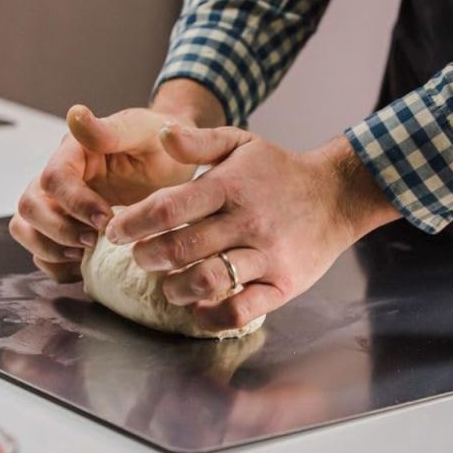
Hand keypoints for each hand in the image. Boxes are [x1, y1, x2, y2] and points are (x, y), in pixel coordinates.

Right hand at [9, 105, 196, 281]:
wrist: (175, 160)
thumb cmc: (159, 143)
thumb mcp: (143, 132)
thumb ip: (109, 130)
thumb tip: (75, 114)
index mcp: (73, 152)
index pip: (53, 179)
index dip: (74, 203)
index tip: (106, 219)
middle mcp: (59, 178)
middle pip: (29, 207)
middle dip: (58, 230)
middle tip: (95, 242)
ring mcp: (58, 204)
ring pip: (26, 229)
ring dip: (49, 249)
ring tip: (84, 257)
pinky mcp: (67, 226)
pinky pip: (42, 251)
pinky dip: (55, 265)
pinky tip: (85, 267)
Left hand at [106, 125, 399, 330]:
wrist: (337, 195)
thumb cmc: (278, 171)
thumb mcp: (241, 143)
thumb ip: (199, 141)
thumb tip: (162, 135)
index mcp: (230, 186)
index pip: (168, 208)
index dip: (133, 223)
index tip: (116, 231)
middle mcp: (247, 221)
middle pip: (180, 248)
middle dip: (146, 256)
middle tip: (140, 256)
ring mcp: (267, 255)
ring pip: (207, 280)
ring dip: (174, 287)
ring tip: (167, 282)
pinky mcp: (283, 285)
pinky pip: (241, 311)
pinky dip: (211, 316)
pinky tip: (197, 309)